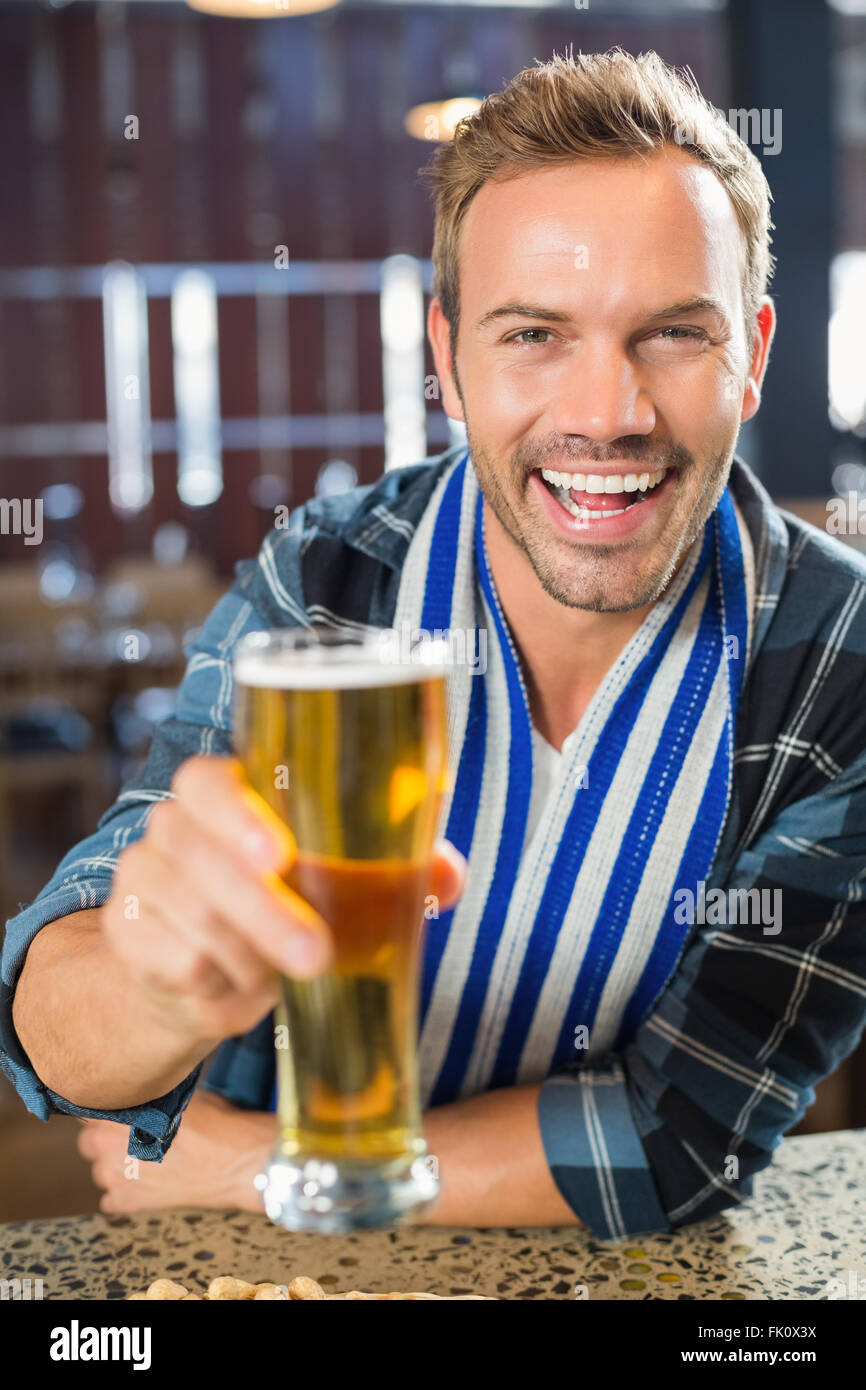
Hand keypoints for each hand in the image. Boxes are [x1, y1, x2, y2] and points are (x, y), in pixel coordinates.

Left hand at [77, 1090, 273, 1213]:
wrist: (234, 1162)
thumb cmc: (212, 1124)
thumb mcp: (177, 1095)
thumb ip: (147, 1096)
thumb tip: (140, 1089)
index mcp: (115, 1118)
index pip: (88, 1110)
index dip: (105, 1108)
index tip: (119, 1109)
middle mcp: (105, 1150)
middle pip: (88, 1142)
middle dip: (105, 1138)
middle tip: (134, 1134)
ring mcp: (115, 1181)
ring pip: (100, 1171)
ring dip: (116, 1166)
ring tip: (146, 1160)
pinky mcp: (127, 1204)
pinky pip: (110, 1198)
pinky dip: (125, 1192)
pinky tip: (148, 1182)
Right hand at [101, 754, 466, 1051]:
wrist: (195, 969)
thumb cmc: (280, 904)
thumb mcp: (334, 882)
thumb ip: (393, 871)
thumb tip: (448, 876)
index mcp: (220, 793)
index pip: (207, 782)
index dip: (237, 815)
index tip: (279, 854)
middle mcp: (171, 827)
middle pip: (202, 861)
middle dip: (266, 913)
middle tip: (318, 956)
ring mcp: (141, 880)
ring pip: (194, 922)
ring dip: (251, 958)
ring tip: (282, 973)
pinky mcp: (126, 935)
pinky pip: (179, 964)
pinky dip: (220, 985)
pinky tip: (237, 984)